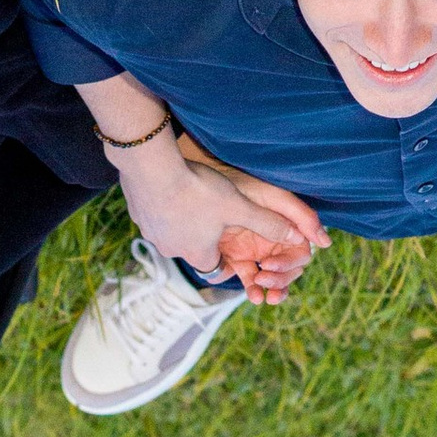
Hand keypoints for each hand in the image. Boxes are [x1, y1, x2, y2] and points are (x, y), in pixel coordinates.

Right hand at [127, 140, 327, 300]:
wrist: (152, 169)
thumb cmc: (199, 190)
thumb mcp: (239, 207)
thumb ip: (267, 223)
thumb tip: (298, 238)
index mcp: (199, 255)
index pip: (216, 268)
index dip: (226, 257)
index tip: (232, 244)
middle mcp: (173, 251)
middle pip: (193, 250)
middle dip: (203, 236)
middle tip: (212, 215)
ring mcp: (152, 235)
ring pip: (173, 233)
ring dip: (183, 221)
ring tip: (191, 199)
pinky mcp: (138, 216)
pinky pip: (155, 216)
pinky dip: (164, 207)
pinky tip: (171, 188)